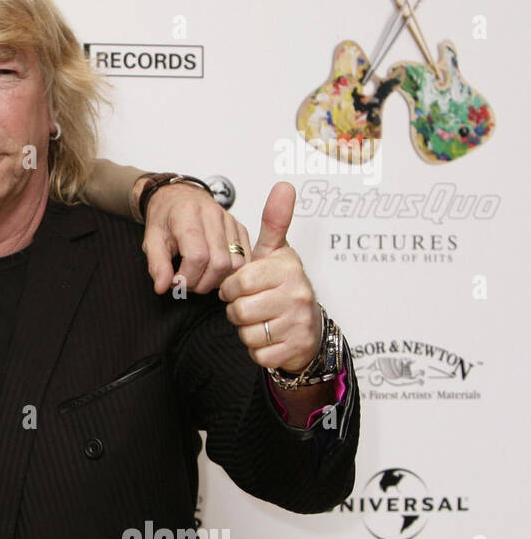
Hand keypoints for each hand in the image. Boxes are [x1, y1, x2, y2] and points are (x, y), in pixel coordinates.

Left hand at [142, 181, 250, 294]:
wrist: (176, 198)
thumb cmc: (165, 218)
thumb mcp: (152, 240)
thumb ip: (157, 265)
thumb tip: (162, 287)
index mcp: (188, 214)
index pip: (197, 256)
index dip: (187, 278)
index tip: (175, 281)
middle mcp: (213, 215)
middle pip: (219, 263)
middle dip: (202, 283)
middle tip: (187, 282)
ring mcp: (230, 221)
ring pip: (234, 264)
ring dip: (217, 280)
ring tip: (199, 277)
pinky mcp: (240, 228)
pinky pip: (244, 259)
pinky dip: (230, 273)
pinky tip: (213, 271)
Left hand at [218, 182, 321, 372]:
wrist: (308, 329)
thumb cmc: (282, 288)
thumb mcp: (276, 253)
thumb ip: (275, 221)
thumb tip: (284, 185)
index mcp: (288, 267)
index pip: (239, 281)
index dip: (231, 288)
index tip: (240, 287)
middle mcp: (298, 293)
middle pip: (239, 309)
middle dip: (237, 310)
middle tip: (250, 305)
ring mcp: (299, 321)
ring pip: (247, 332)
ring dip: (246, 330)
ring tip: (261, 320)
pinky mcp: (295, 348)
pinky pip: (258, 353)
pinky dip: (257, 349)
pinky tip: (269, 338)